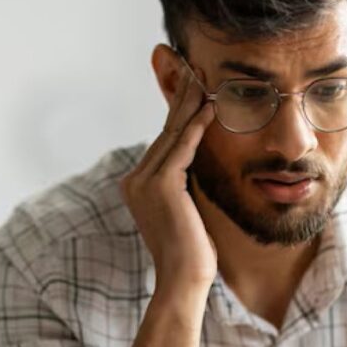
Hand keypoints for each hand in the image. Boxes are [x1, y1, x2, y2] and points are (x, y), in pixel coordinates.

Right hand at [120, 68, 217, 287]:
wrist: (184, 279)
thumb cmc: (192, 250)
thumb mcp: (185, 207)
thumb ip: (183, 181)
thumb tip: (196, 157)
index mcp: (138, 183)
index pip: (163, 139)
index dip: (178, 110)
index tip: (192, 85)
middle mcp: (135, 179)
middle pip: (165, 130)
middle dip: (181, 97)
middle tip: (194, 67)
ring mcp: (144, 181)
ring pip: (173, 133)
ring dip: (190, 103)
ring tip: (204, 77)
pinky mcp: (161, 186)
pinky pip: (183, 147)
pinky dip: (197, 126)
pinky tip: (211, 106)